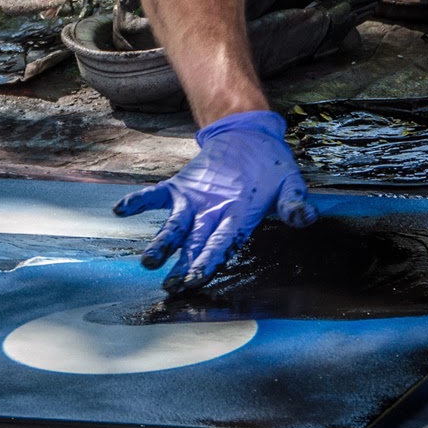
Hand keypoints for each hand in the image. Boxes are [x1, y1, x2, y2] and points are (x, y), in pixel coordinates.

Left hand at [113, 110, 316, 293]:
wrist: (250, 139)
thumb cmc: (271, 167)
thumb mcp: (290, 183)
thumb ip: (295, 202)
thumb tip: (306, 218)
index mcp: (238, 220)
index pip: (221, 245)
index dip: (208, 262)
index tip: (196, 281)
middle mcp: (211, 217)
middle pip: (194, 248)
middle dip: (183, 268)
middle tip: (170, 288)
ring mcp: (193, 204)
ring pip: (173, 229)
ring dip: (160, 245)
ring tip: (147, 262)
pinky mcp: (180, 188)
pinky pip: (155, 196)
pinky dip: (138, 201)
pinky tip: (121, 209)